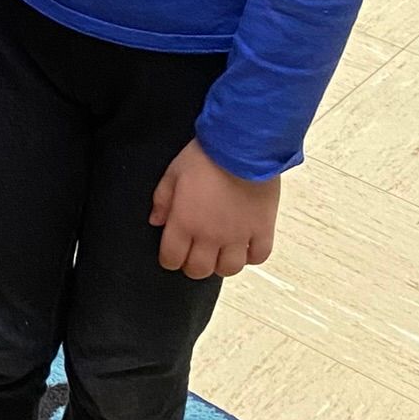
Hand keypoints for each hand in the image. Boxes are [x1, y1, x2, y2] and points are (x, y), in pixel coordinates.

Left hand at [149, 138, 279, 279]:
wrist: (243, 149)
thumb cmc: (206, 157)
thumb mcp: (173, 173)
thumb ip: (162, 200)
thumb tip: (156, 221)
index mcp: (185, 222)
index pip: (172, 258)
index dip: (169, 260)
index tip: (171, 255)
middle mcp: (210, 236)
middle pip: (199, 270)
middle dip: (193, 266)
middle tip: (194, 255)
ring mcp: (238, 236)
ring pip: (229, 269)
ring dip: (222, 265)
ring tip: (219, 253)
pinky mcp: (262, 230)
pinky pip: (259, 256)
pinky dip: (251, 256)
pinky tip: (245, 247)